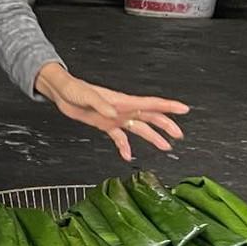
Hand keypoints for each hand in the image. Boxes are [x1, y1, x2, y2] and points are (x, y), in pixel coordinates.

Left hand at [35, 64, 188, 160]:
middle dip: (166, 125)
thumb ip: (101, 104)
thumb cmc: (74, 89)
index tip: (184, 109)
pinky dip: (125, 147)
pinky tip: (128, 156)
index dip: (169, 106)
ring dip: (152, 138)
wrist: (61, 93)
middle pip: (151, 117)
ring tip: (165, 147)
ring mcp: (115, 118)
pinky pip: (119, 138)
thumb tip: (113, 113)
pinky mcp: (105, 125)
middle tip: (178, 135)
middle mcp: (123, 110)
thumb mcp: (87, 96)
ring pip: (139, 128)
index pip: (151, 103)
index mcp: (123, 101)